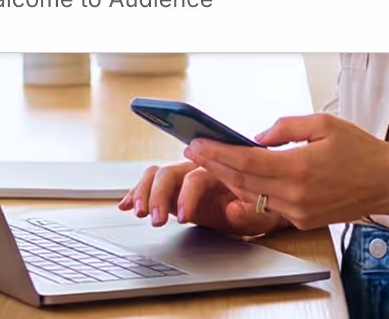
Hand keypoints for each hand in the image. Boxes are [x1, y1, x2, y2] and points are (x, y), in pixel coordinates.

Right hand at [117, 160, 287, 236]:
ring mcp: (184, 178)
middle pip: (171, 172)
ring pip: (157, 174)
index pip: (197, 177)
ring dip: (144, 192)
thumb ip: (250, 213)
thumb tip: (232, 211)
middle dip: (159, 194)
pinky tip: (125, 205)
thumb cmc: (264, 206)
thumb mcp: (263, 213)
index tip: (183, 216)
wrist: (263, 203)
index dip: (187, 195)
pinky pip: (150, 184)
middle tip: (156, 219)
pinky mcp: (174, 189)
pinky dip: (136, 192)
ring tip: (139, 213)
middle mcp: (199, 169)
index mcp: (221, 172)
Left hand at [183, 113, 388, 230]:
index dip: (217, 152)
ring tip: (209, 163)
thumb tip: (256, 137)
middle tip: (194, 150)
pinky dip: (249, 192)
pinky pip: (267, 206)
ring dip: (227, 180)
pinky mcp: (303, 220)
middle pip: (241, 181)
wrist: (388, 182)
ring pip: (251, 196)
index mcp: (299, 167)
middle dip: (214, 165)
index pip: (245, 162)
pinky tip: (237, 180)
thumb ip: (285, 127)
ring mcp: (298, 211)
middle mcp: (295, 194)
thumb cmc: (361, 149)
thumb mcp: (324, 123)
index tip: (197, 142)